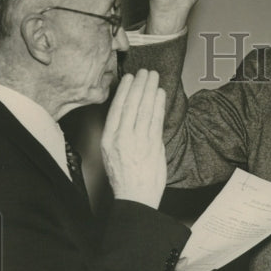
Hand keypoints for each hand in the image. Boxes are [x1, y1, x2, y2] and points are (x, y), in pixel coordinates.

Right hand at [101, 70, 166, 208]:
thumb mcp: (113, 154)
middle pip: (131, 105)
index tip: (130, 78)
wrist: (136, 198)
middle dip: (139, 85)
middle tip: (145, 72)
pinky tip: (160, 94)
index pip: (117, 109)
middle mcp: (121, 138)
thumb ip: (120, 135)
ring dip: (150, 90)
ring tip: (154, 77)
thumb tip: (130, 117)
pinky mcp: (152, 147)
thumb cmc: (126, 178)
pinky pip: (155, 120)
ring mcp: (137, 142)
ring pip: (144, 110)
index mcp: (109, 139)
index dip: (124, 91)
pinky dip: (158, 105)